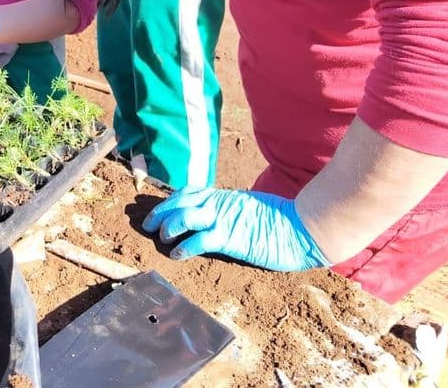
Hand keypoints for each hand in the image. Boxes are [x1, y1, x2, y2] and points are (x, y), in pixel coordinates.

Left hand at [141, 188, 331, 271]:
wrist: (301, 227)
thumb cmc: (281, 220)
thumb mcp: (252, 207)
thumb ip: (234, 209)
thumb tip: (222, 216)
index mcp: (225, 196)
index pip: (189, 192)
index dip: (170, 200)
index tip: (158, 210)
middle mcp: (220, 203)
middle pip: (179, 202)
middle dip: (159, 213)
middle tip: (147, 226)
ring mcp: (224, 218)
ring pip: (183, 216)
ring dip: (167, 228)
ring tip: (162, 239)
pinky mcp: (230, 237)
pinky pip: (199, 240)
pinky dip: (184, 247)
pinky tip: (177, 255)